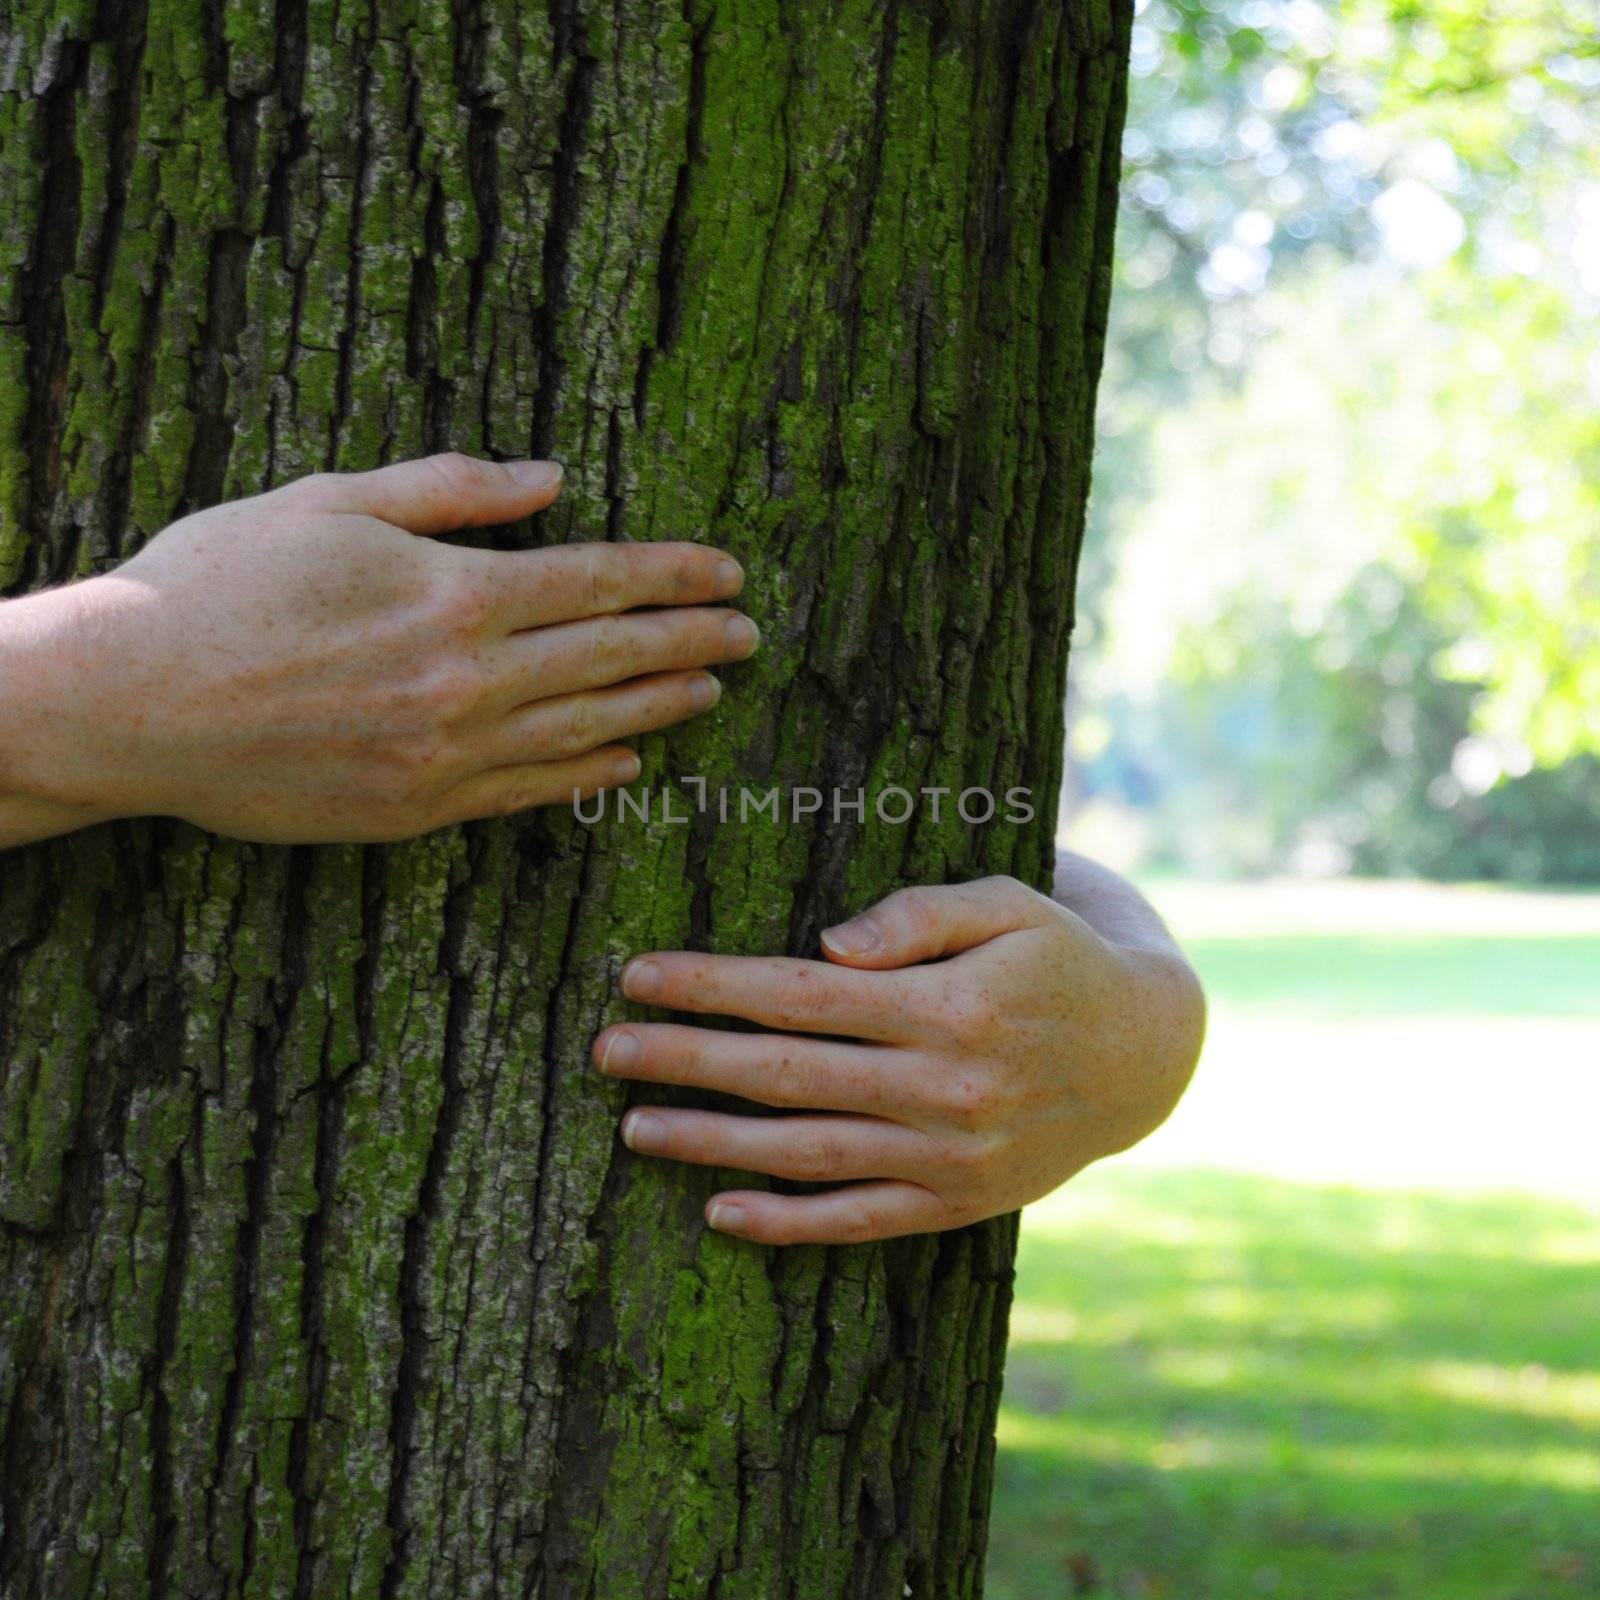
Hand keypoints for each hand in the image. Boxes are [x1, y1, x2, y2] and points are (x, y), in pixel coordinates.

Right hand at [0, 453, 759, 844]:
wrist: (131, 702)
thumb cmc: (220, 584)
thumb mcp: (329, 500)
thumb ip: (451, 489)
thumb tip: (552, 481)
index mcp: (454, 593)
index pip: (601, 580)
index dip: (675, 576)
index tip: (729, 574)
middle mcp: (468, 680)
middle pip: (612, 656)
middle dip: (691, 639)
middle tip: (749, 632)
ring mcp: (447, 755)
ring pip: (587, 731)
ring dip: (659, 708)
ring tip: (712, 690)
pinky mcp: (417, 812)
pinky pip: (529, 795)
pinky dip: (589, 778)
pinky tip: (631, 764)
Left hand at [593, 875, 1204, 1244]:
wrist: (1146, 1054)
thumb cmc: (1060, 958)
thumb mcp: (1009, 906)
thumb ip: (919, 916)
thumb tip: (829, 944)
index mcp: (947, 1007)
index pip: (799, 995)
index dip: (711, 985)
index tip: (637, 975)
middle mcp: (942, 1089)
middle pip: (785, 1075)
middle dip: (686, 1060)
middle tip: (606, 1049)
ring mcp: (949, 1157)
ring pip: (807, 1154)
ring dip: (713, 1144)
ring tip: (634, 1126)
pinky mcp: (958, 1203)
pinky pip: (859, 1221)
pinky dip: (789, 1223)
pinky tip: (721, 1213)